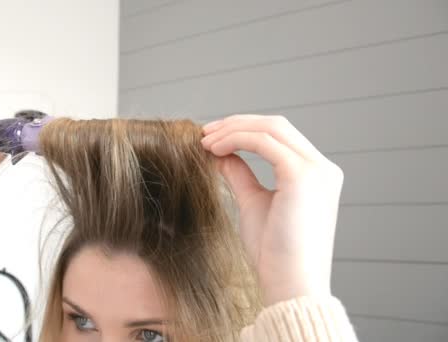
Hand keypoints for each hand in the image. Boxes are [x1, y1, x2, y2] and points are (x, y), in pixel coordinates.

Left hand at [201, 114, 343, 305]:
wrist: (290, 285)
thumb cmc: (274, 254)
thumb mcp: (254, 204)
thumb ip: (241, 175)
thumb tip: (221, 153)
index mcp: (316, 174)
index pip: (280, 136)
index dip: (245, 129)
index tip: (213, 138)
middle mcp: (322, 168)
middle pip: (276, 125)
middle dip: (237, 124)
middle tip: (204, 133)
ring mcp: (316, 170)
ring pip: (270, 128)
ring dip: (233, 130)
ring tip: (205, 141)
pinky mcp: (302, 175)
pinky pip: (264, 142)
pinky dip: (236, 140)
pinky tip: (214, 150)